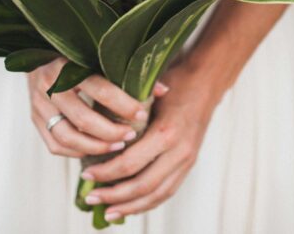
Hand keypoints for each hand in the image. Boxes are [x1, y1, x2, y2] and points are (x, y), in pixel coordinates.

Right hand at [28, 57, 151, 157]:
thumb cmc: (77, 53)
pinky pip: (55, 145)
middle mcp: (49, 85)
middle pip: (83, 118)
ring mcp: (38, 104)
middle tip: (131, 135)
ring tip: (117, 146)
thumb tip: (163, 90)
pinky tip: (95, 150)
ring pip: (67, 136)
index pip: (99, 90)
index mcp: (67, 64)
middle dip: (111, 131)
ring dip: (95, 146)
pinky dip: (76, 152)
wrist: (38, 51)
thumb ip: (128, 72)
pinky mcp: (34, 118)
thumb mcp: (98, 56)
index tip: (142, 114)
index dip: (123, 105)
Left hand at [79, 64, 215, 221]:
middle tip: (91, 197)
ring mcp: (187, 160)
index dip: (106, 173)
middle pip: (143, 185)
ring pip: (157, 195)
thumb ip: (127, 114)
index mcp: (166, 132)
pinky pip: (168, 191)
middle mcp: (179, 151)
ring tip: (108, 212)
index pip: (130, 163)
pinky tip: (131, 206)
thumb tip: (95, 130)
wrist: (207, 81)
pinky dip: (148, 203)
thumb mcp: (148, 94)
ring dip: (131, 206)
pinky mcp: (189, 164)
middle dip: (114, 195)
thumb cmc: (174, 82)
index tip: (86, 174)